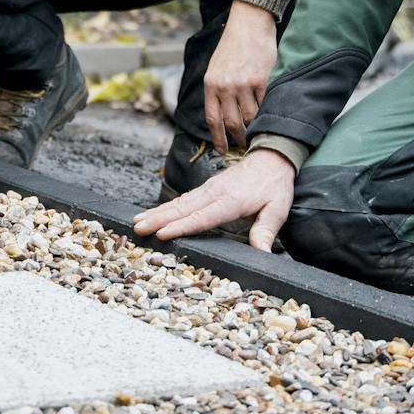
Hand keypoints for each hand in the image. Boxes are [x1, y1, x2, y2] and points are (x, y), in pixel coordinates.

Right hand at [132, 148, 295, 251]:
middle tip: (138, 228)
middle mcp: (214, 194)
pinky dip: (165, 207)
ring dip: (156, 212)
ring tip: (136, 221)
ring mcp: (208, 189)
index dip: (181, 226)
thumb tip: (261, 254)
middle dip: (158, 219)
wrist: (272, 158)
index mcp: (231, 202)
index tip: (162, 233)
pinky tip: (153, 213)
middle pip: (182, 209)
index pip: (202, 217)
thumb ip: (265, 231)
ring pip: (178, 203)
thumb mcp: (277, 210)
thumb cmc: (275, 187)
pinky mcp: (206, 189)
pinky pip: (182, 199)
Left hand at [203, 0, 277, 152]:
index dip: (217, 138)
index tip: (222, 150)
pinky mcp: (260, 80)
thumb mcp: (216, 68)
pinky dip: (265, 113)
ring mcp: (243, 84)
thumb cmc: (233, 46)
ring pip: (249, 117)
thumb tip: (222, 114)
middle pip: (231, 123)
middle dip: (238, 138)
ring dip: (253, 129)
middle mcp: (225, 87)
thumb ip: (217, 90)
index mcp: (211, 85)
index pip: (212, 119)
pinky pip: (263, 104)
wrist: (249, 25)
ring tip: (257, 135)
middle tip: (244, 146)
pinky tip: (268, 118)